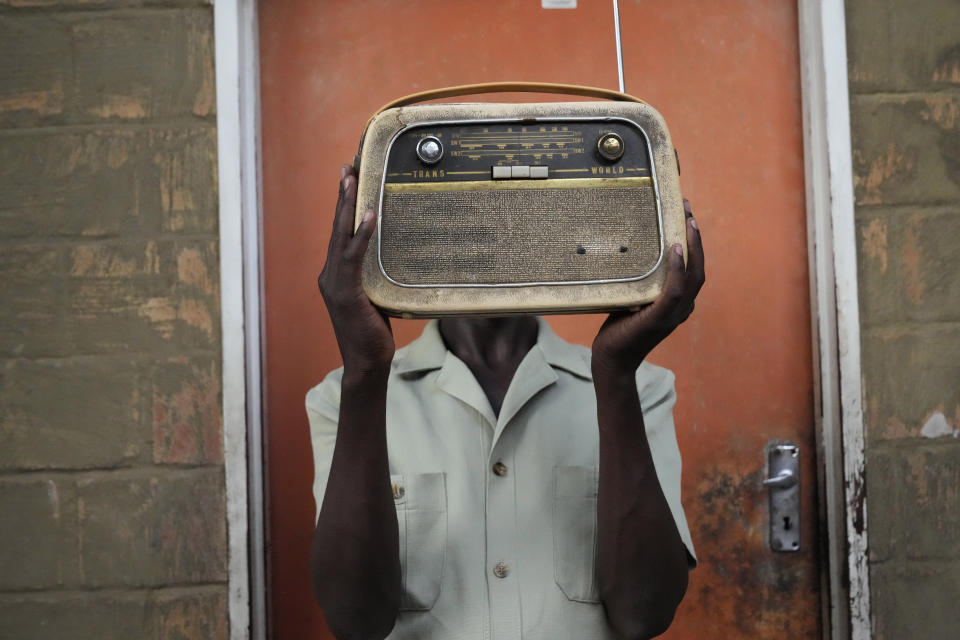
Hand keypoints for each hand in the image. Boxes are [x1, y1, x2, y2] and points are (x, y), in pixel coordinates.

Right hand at [317, 165, 394, 372]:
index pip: (339, 233)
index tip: (349, 179)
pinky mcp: (346, 293)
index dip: (343, 206)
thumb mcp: (375, 299)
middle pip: (336, 227)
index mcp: (335, 275)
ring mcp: (334, 283)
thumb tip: (395, 259)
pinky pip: (353, 257)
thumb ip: (376, 278)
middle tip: (347, 167)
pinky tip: (371, 216)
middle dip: (342, 196)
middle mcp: (329, 275)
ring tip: (352, 179)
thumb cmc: (373, 334)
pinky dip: (361, 234)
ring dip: (347, 206)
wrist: (366, 364)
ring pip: (340, 236)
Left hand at [592, 199, 704, 373]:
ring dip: (693, 247)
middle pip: (698, 268)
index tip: (687, 215)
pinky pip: (674, 291)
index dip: (695, 242)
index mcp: (679, 303)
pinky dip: (677, 270)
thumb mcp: (633, 298)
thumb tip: (628, 249)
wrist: (612, 359)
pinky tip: (675, 250)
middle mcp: (682, 308)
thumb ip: (640, 280)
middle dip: (696, 237)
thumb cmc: (619, 328)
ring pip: (692, 276)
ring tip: (687, 222)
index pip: (693, 268)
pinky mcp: (658, 319)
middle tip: (688, 209)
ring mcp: (673, 315)